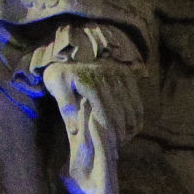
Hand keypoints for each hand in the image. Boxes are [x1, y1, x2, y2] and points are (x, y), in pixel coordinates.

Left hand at [41, 24, 146, 193]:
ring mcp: (119, 77)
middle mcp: (108, 80)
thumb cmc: (61, 68)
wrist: (71, 44)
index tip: (109, 148)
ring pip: (131, 109)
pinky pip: (137, 101)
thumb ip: (65, 106)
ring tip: (124, 140)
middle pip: (120, 115)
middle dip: (120, 135)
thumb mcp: (56, 84)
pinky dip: (137, 117)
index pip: (104, 115)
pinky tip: (132, 127)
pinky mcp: (127, 75)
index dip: (108, 134)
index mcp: (90, 84)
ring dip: (130, 128)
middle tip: (116, 148)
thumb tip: (75, 131)